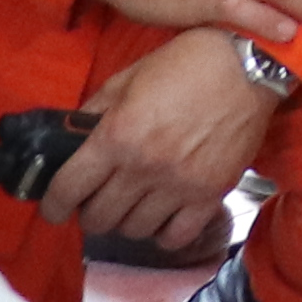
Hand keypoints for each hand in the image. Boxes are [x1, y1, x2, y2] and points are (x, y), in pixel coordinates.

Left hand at [43, 28, 277, 256]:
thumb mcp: (128, 78)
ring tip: (131, 206)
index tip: (54, 208)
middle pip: (99, 218)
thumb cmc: (185, 64)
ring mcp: (178, 185)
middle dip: (90, 213)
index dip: (53, 205)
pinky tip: (162, 216)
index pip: (69, 189)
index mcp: (117, 135)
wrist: (248, 66)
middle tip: (96, 201)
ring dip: (126, 222)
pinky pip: (175, 237)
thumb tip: (72, 139)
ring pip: (134, 231)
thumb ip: (96, 110)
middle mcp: (143, 167)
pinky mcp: (209, 196)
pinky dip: (163, 233)